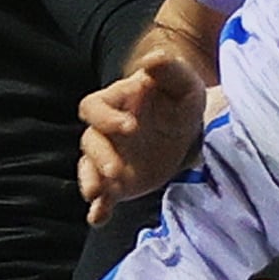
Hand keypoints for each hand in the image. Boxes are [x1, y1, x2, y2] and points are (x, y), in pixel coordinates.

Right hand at [78, 54, 207, 226]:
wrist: (188, 126)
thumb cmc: (180, 97)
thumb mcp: (182, 82)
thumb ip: (168, 69)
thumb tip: (151, 61)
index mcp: (115, 103)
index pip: (95, 107)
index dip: (106, 117)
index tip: (130, 127)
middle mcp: (106, 131)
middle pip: (90, 142)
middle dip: (100, 157)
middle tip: (117, 171)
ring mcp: (111, 158)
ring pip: (89, 169)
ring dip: (91, 181)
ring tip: (97, 195)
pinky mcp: (120, 183)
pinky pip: (104, 196)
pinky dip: (98, 208)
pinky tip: (98, 219)